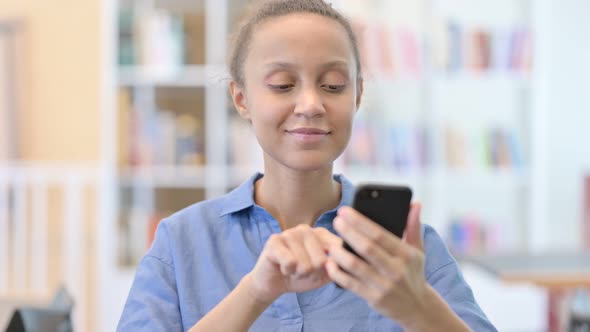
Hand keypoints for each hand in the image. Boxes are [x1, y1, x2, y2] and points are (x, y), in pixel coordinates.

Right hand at [247, 225, 334, 303]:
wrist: (273, 284)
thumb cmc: (300, 276)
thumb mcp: (324, 274)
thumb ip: (337, 266)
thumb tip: (342, 259)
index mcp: (321, 234)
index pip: (337, 250)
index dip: (330, 270)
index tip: (319, 271)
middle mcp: (306, 229)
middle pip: (321, 261)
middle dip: (311, 274)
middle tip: (301, 271)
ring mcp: (290, 233)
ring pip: (305, 264)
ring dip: (298, 274)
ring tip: (291, 269)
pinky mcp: (274, 240)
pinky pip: (290, 262)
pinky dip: (287, 271)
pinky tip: (282, 267)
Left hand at [326, 203, 429, 327]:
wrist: (417, 308)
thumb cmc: (413, 273)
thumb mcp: (418, 251)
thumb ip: (413, 227)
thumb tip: (415, 203)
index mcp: (406, 254)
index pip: (380, 234)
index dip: (360, 221)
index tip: (345, 211)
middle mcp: (396, 270)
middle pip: (366, 248)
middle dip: (348, 232)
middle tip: (336, 221)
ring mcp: (384, 285)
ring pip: (355, 266)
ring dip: (339, 253)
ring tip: (330, 243)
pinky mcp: (373, 298)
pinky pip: (350, 283)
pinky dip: (337, 273)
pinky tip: (330, 263)